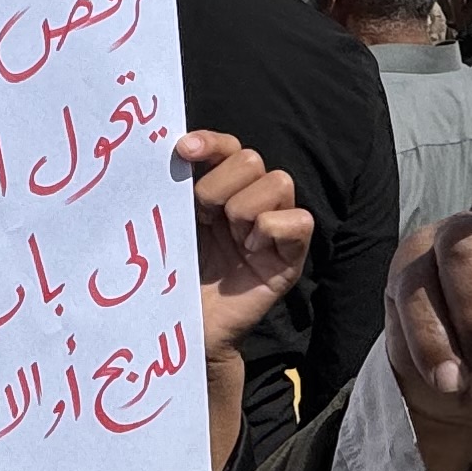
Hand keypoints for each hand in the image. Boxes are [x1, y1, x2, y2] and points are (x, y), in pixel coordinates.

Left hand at [174, 132, 312, 356]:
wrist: (181, 327)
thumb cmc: (172, 277)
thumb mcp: (172, 225)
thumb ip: (176, 189)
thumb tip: (171, 150)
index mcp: (220, 191)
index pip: (228, 147)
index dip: (210, 143)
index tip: (182, 152)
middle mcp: (250, 203)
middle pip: (252, 159)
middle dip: (220, 185)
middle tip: (205, 218)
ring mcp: (273, 228)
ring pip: (278, 182)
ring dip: (245, 209)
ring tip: (230, 239)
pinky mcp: (291, 256)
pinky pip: (299, 220)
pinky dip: (273, 229)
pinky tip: (251, 251)